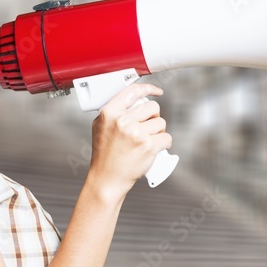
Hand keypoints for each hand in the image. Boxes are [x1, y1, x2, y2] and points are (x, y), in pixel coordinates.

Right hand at [88, 82, 170, 198]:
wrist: (107, 178)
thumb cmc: (104, 155)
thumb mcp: (100, 127)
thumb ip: (113, 111)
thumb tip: (131, 99)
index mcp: (110, 113)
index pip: (133, 91)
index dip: (148, 88)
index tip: (157, 91)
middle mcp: (123, 121)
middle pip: (152, 107)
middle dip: (154, 116)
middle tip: (148, 127)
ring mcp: (136, 134)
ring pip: (161, 122)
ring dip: (159, 131)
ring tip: (148, 140)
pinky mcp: (149, 146)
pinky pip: (167, 137)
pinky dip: (165, 143)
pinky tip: (157, 147)